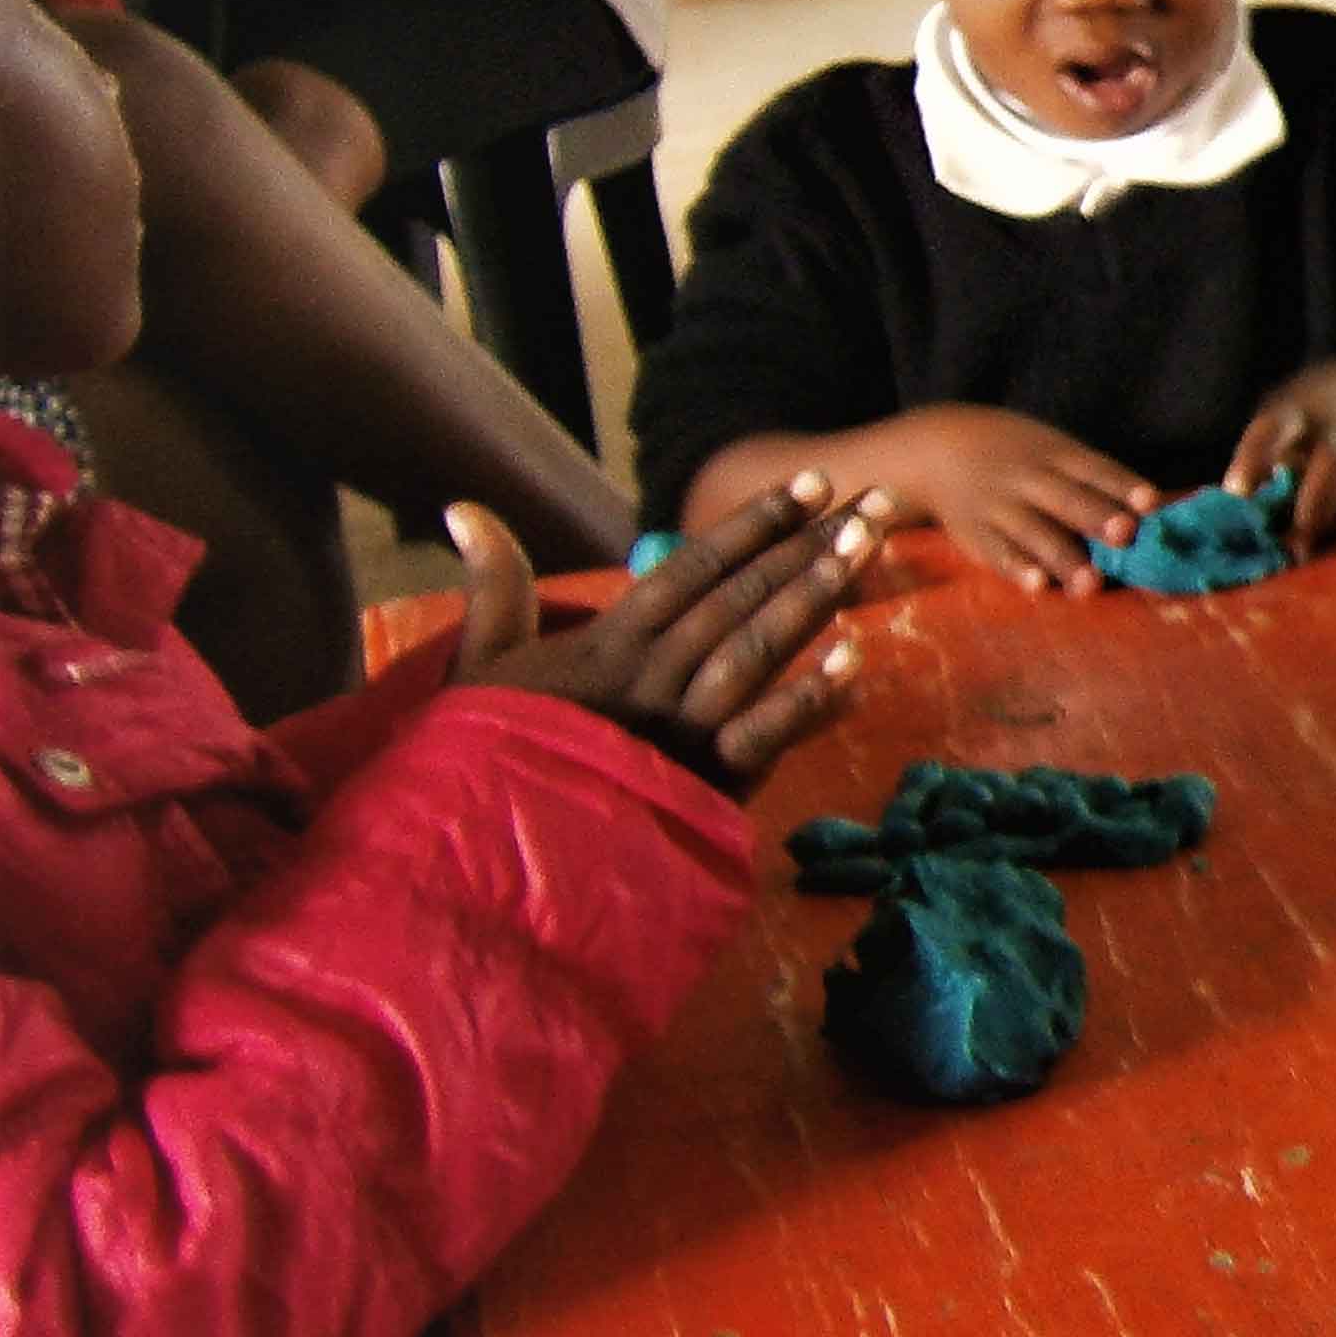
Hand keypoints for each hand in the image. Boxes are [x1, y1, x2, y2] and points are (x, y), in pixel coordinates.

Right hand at [450, 474, 875, 795]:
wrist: (486, 850)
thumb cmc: (485, 754)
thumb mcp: (482, 663)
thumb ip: (495, 587)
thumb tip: (464, 508)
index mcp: (607, 644)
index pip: (692, 568)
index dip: (753, 523)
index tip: (809, 485)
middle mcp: (649, 676)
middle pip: (739, 597)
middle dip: (806, 546)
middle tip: (871, 502)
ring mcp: (679, 728)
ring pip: (755, 650)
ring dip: (813, 599)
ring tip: (865, 553)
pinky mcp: (700, 784)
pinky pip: (762, 734)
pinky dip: (809, 699)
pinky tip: (855, 660)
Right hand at [881, 407, 1155, 592]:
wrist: (939, 445)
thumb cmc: (1020, 456)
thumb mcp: (1052, 451)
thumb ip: (1095, 480)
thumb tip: (1156, 512)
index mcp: (1057, 455)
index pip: (1095, 469)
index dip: (1123, 485)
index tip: (1151, 501)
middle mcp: (1031, 479)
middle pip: (1069, 499)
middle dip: (1097, 517)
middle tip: (1127, 535)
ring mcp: (1002, 506)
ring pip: (1036, 533)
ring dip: (1064, 558)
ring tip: (1092, 583)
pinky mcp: (977, 533)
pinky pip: (999, 553)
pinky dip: (1018, 568)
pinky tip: (1038, 586)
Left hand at [1224, 316, 1335, 549]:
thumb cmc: (1309, 420)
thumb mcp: (1283, 421)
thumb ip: (1265, 460)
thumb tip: (1242, 513)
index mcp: (1297, 412)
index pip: (1273, 430)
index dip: (1254, 460)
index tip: (1237, 493)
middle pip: (1332, 465)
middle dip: (1313, 509)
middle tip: (1289, 547)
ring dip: (1334, 527)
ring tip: (1307, 551)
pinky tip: (1332, 541)